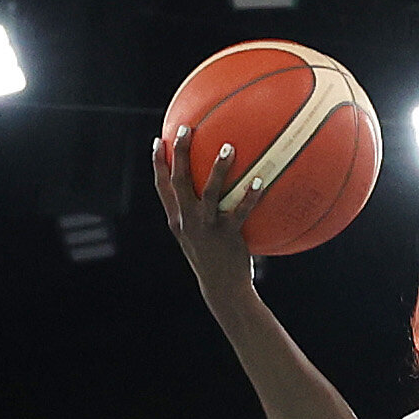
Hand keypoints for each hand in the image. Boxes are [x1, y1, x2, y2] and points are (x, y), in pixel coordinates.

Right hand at [149, 123, 259, 290]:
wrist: (222, 288)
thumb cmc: (213, 259)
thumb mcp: (199, 237)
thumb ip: (200, 214)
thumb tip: (214, 192)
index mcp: (177, 219)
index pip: (162, 186)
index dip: (158, 163)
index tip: (159, 141)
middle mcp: (187, 220)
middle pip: (179, 180)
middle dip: (181, 153)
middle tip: (186, 129)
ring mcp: (206, 227)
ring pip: (210, 192)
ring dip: (218, 168)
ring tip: (229, 147)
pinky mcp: (227, 235)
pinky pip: (240, 211)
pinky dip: (250, 196)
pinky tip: (260, 181)